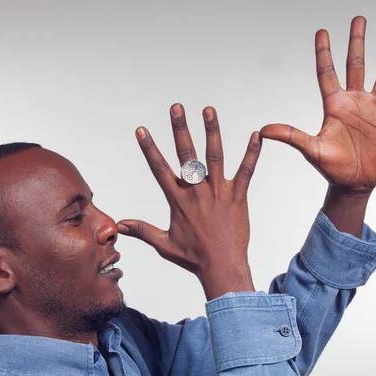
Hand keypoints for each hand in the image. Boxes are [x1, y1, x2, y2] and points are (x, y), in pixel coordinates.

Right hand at [117, 104, 261, 299]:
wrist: (222, 268)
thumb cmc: (193, 258)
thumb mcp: (164, 244)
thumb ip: (142, 230)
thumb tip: (120, 225)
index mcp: (178, 200)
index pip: (159, 169)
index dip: (149, 148)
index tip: (142, 130)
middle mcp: (196, 192)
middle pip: (186, 155)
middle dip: (180, 129)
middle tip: (176, 108)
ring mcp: (218, 192)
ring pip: (214, 156)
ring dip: (212, 132)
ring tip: (208, 110)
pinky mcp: (238, 196)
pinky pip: (246, 171)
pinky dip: (252, 153)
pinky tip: (256, 135)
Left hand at [261, 16, 375, 194]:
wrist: (353, 184)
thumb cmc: (331, 167)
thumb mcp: (310, 149)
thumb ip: (289, 136)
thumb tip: (262, 130)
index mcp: (334, 105)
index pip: (327, 72)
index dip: (324, 52)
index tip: (321, 31)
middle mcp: (354, 101)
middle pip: (356, 64)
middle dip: (357, 41)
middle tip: (358, 19)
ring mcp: (374, 109)